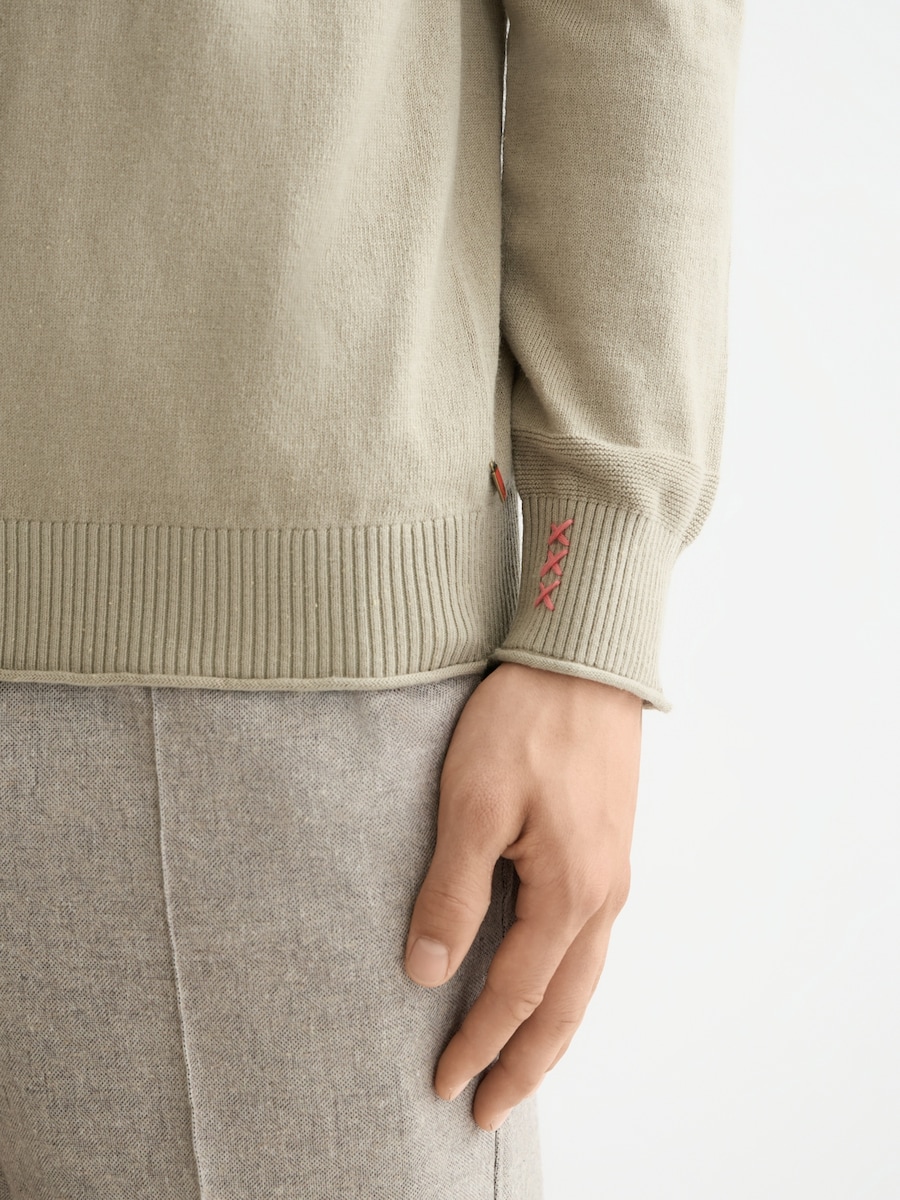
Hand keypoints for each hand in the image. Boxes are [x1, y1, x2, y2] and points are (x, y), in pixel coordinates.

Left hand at [404, 660, 642, 1131]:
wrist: (582, 660)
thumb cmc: (526, 722)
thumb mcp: (473, 803)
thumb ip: (453, 892)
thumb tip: (427, 972)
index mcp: (569, 891)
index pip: (516, 993)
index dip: (477, 1044)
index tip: (444, 1085)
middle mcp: (602, 895)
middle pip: (565, 1007)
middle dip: (525, 1064)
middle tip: (489, 1109)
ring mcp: (611, 873)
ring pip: (583, 979)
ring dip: (551, 1031)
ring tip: (520, 1066)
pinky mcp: (607, 850)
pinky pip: (590, 942)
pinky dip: (567, 985)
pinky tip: (549, 983)